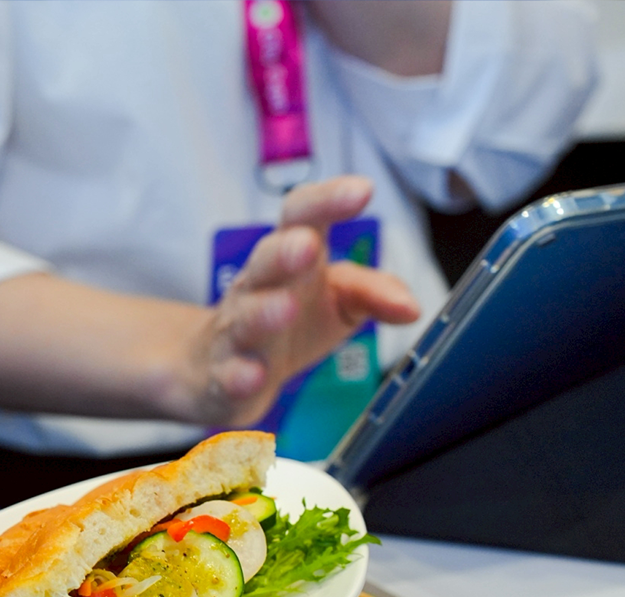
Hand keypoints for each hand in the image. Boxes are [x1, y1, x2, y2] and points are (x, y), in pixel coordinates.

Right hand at [187, 175, 419, 425]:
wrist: (213, 367)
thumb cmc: (285, 321)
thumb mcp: (336, 299)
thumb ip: (372, 292)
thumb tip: (410, 306)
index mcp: (289, 258)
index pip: (301, 215)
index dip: (327, 200)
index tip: (362, 191)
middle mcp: (258, 287)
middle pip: (265, 260)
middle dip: (284, 251)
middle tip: (306, 246)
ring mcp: (236, 332)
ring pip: (245, 317)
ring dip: (264, 312)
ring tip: (285, 308)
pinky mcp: (222, 377)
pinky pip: (227, 375)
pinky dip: (239, 376)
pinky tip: (252, 375)